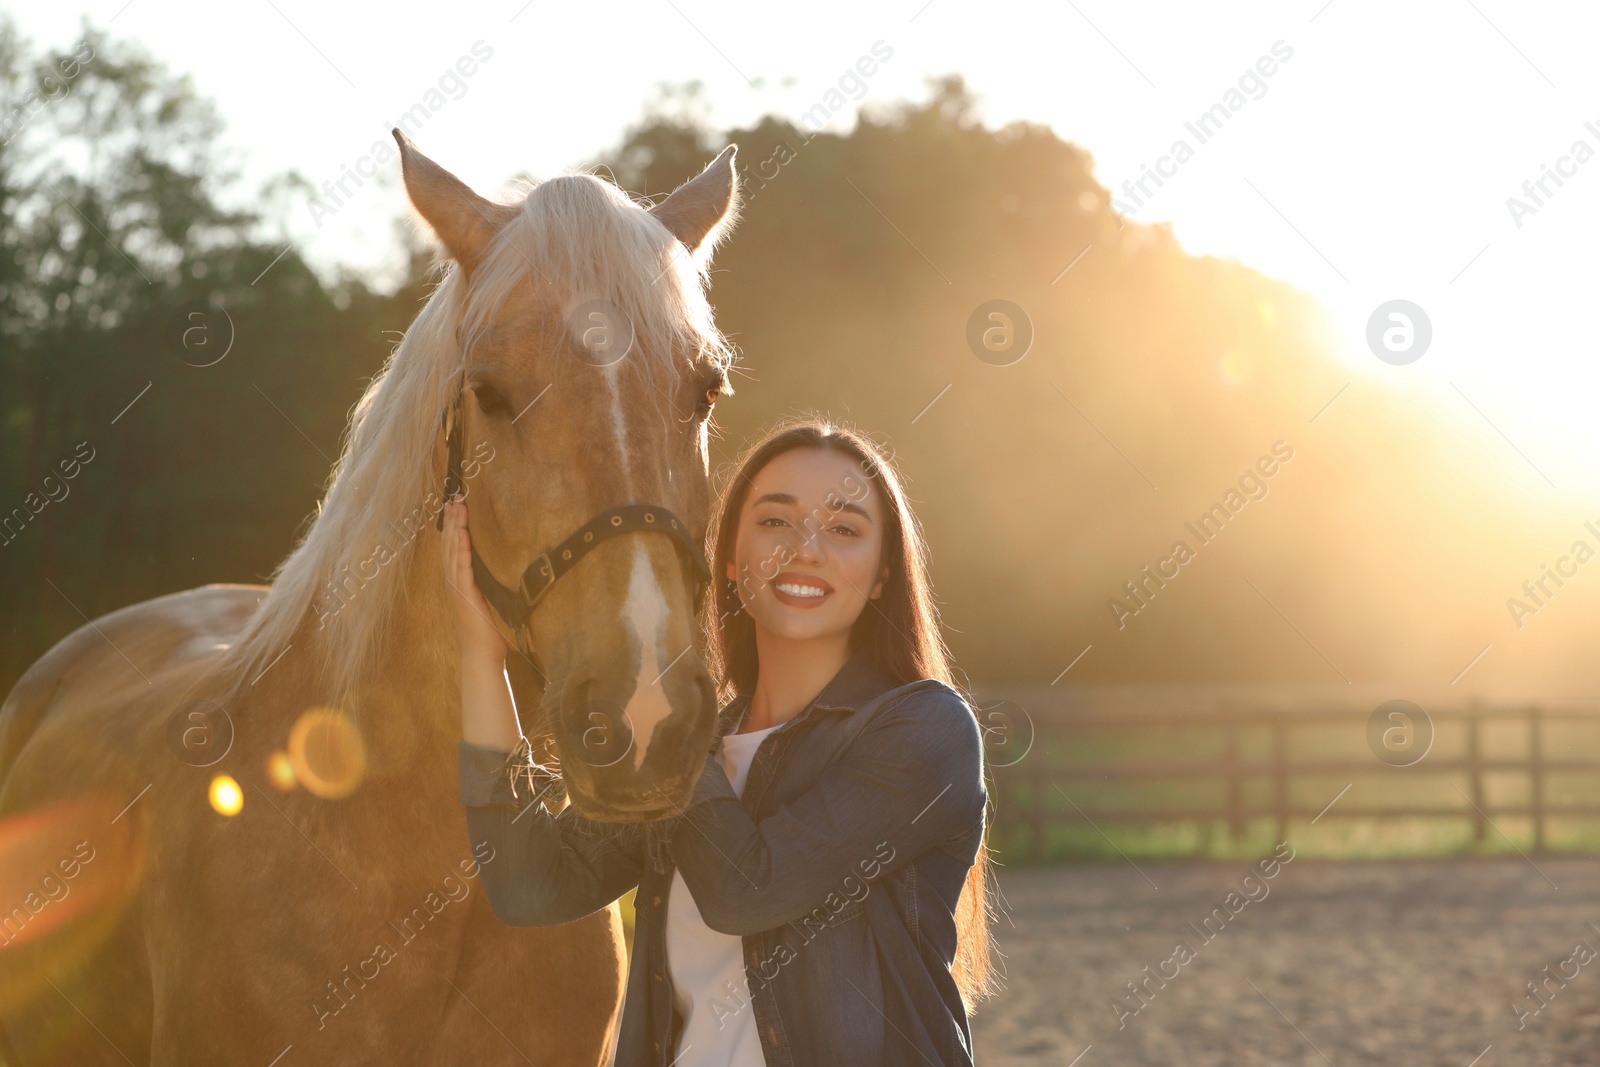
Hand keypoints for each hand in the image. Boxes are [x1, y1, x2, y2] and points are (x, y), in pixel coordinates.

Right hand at [440, 495, 506, 663]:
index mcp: (456, 582)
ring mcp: (456, 588)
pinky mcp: (465, 595)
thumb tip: (497, 569)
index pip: (451, 548)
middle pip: (448, 544)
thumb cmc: (486, 631)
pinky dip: (462, 549)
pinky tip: (464, 534)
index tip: (455, 505)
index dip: (452, 526)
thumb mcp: (485, 601)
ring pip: (453, 552)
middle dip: (452, 519)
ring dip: (456, 528)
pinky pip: (462, 568)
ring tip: (458, 506)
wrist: (481, 654)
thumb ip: (485, 584)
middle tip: (455, 496)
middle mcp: (452, 582)